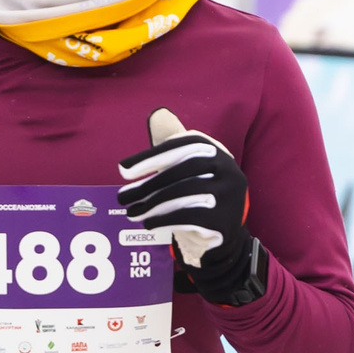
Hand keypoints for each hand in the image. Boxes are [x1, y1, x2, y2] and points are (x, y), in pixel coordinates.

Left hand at [117, 108, 265, 306]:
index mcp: (218, 151)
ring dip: (152, 204)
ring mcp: (231, 196)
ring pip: (185, 194)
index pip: (183, 146)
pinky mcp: (226, 220)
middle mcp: (229, 170)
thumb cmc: (198, 196)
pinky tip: (149, 223)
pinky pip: (190, 217)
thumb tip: (158, 115)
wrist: (222, 237)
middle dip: (149, 183)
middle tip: (122, 196)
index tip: (123, 170)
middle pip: (184, 170)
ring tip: (131, 212)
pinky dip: (165, 219)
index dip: (151, 156)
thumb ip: (172, 144)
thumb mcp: (187, 168)